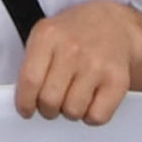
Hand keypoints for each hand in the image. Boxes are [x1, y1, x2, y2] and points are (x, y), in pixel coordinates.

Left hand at [14, 1, 141, 124]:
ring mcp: (97, 65)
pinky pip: (97, 116)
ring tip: (73, 96)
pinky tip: (90, 101)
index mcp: (48, 36)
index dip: (25, 102)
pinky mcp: (117, 80)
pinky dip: (91, 116)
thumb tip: (24, 99)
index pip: (29, 80)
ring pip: (73, 111)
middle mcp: (72, 49)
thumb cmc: (74, 34)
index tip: (26, 110)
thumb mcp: (45, 34)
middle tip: (52, 103)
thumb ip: (31, 62)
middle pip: (50, 100)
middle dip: (48, 109)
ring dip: (70, 111)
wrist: (114, 25)